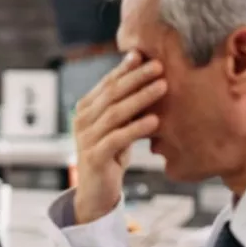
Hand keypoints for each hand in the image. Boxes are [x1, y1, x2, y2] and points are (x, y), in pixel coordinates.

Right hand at [71, 51, 166, 224]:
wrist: (96, 191)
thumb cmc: (111, 154)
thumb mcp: (118, 126)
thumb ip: (126, 105)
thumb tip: (150, 76)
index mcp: (86, 109)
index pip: (107, 84)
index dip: (125, 69)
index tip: (144, 55)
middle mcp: (82, 120)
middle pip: (112, 94)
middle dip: (137, 78)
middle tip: (159, 66)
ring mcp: (86, 139)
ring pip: (115, 113)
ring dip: (141, 98)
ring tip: (163, 87)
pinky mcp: (95, 157)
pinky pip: (117, 138)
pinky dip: (136, 128)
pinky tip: (154, 121)